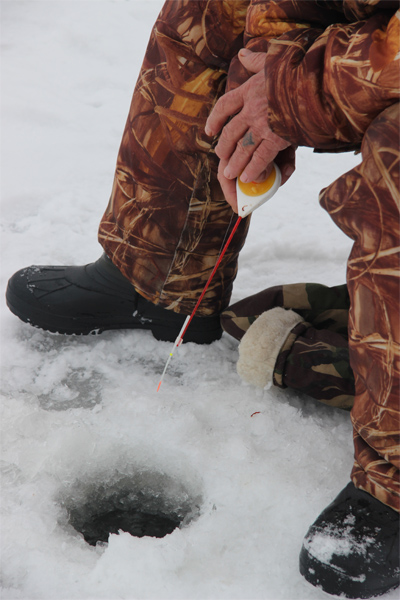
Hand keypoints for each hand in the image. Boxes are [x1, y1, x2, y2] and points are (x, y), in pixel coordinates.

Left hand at [206, 49, 293, 211]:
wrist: (315, 81)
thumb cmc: (298, 70)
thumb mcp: (273, 59)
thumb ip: (256, 60)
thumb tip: (242, 53)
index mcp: (249, 90)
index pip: (224, 106)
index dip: (215, 119)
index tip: (209, 131)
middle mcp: (251, 109)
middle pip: (230, 132)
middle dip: (224, 146)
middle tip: (220, 157)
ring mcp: (262, 125)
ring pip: (242, 148)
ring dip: (235, 163)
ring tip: (229, 174)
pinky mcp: (276, 138)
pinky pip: (260, 158)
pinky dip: (253, 170)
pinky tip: (248, 178)